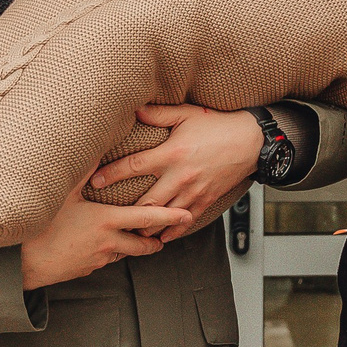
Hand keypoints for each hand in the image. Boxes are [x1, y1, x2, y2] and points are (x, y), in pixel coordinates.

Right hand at [18, 182, 189, 290]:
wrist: (21, 263)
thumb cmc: (40, 224)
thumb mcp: (62, 193)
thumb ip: (82, 170)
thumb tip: (94, 146)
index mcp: (106, 221)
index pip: (146, 218)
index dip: (169, 216)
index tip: (186, 215)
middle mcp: (107, 243)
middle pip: (142, 245)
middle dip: (156, 240)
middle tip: (167, 235)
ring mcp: (97, 259)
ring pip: (124, 254)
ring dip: (133, 247)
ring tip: (139, 239)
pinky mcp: (86, 270)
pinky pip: (104, 260)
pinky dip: (110, 253)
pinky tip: (103, 245)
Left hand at [88, 105, 265, 229]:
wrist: (252, 142)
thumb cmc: (219, 125)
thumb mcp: (187, 114)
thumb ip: (159, 114)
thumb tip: (133, 109)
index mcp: (172, 154)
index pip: (134, 166)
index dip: (111, 174)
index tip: (94, 182)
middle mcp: (181, 176)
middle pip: (147, 201)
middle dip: (127, 212)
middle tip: (108, 217)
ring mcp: (194, 191)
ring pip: (165, 216)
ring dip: (146, 226)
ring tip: (130, 231)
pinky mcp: (206, 200)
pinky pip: (185, 221)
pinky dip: (171, 231)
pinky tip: (160, 237)